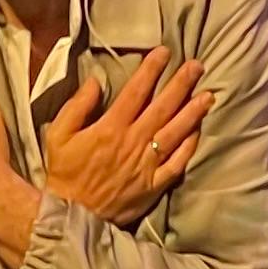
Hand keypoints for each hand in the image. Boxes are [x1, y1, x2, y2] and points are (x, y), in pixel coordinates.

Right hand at [38, 53, 208, 229]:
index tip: (164, 52)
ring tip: (209, 95)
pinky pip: (177, 163)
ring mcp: (147, 165)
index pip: (136, 91)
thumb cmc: (64, 174)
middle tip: (197, 65)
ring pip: (175, 133)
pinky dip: (189, 146)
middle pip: (163, 107)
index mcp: (111, 127)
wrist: (72, 216)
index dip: (151, 69)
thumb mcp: (58, 135)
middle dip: (181, 83)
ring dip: (193, 112)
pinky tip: (198, 132)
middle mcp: (133, 142)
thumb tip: (96, 81)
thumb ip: (77, 106)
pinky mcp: (154, 185)